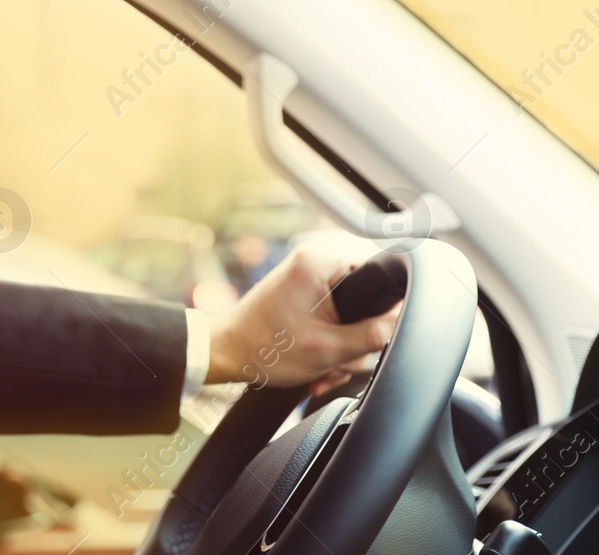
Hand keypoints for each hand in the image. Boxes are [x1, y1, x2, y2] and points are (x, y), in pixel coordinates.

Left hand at [206, 243, 398, 395]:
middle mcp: (315, 261)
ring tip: (324, 369)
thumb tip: (404, 323)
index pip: (381, 270)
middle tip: (340, 361)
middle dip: (358, 341)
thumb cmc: (263, 347)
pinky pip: (337, 319)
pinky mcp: (306, 295)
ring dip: (344, 350)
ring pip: (354, 315)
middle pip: (368, 300)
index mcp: (320, 261)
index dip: (387, 306)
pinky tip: (319, 368)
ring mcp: (310, 278)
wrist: (226, 355)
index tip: (377, 332)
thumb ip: (372, 335)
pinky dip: (332, 346)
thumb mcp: (328, 348)